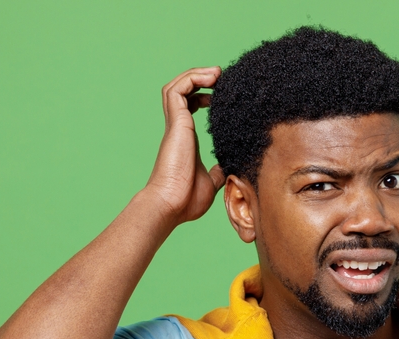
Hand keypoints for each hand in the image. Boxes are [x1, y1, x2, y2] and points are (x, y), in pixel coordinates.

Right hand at [144, 67, 225, 225]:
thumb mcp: (210, 183)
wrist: (170, 205)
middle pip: (181, 91)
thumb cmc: (185, 200)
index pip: (188, 108)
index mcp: (185, 140)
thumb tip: (228, 171)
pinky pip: (178, 90)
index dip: (203, 96)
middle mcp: (178, 129)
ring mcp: (175, 125)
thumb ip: (217, 173)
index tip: (221, 97)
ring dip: (196, 74)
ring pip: (176, 86)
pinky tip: (211, 79)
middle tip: (221, 78)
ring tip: (216, 73)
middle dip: (199, 79)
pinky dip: (193, 78)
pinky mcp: (176, 123)